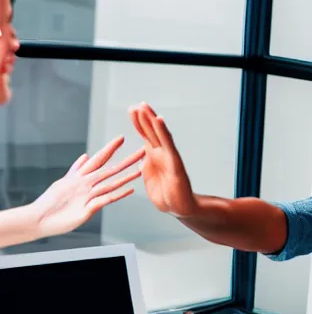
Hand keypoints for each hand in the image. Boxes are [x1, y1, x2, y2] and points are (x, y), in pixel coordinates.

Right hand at [32, 136, 144, 237]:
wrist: (37, 219)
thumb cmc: (52, 203)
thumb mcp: (65, 182)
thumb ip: (76, 169)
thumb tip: (85, 156)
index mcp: (79, 177)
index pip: (98, 159)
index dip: (110, 148)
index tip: (122, 138)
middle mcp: (84, 183)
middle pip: (109, 168)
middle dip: (127, 160)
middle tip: (142, 151)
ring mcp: (86, 195)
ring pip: (110, 183)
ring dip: (126, 176)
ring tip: (141, 170)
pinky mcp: (87, 208)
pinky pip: (106, 199)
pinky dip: (118, 194)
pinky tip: (130, 190)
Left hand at [129, 102, 196, 216]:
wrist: (179, 209)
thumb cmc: (166, 196)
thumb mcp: (149, 178)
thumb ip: (146, 166)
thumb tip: (141, 157)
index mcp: (154, 157)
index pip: (145, 136)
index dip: (138, 123)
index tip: (131, 110)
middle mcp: (162, 154)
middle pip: (152, 131)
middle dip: (144, 117)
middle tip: (138, 103)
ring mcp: (169, 157)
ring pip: (159, 134)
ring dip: (152, 120)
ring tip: (145, 106)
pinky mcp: (175, 164)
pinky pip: (168, 145)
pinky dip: (163, 132)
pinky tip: (159, 120)